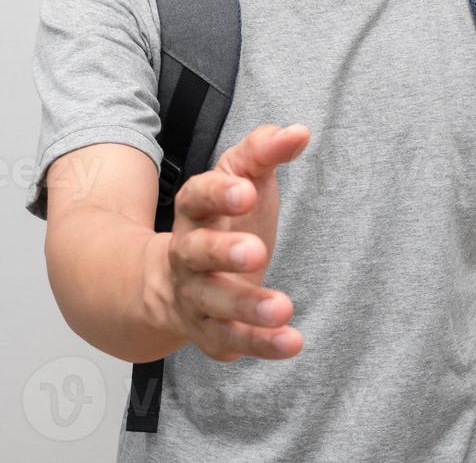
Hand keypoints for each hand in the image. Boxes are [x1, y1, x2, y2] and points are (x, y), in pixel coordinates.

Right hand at [163, 123, 309, 361]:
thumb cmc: (223, 219)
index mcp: (193, 211)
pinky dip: (260, 344)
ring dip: (245, 306)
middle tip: (256, 251)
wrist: (177, 281)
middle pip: (196, 254)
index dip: (219, 194)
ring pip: (213, 304)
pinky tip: (291, 341)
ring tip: (282, 307)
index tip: (248, 191)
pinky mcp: (211, 332)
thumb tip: (298, 132)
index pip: (197, 197)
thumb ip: (265, 151)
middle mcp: (186, 256)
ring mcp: (195, 297)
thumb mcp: (241, 176)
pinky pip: (231, 341)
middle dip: (223, 253)